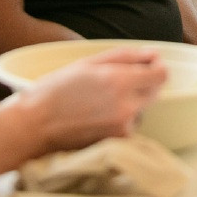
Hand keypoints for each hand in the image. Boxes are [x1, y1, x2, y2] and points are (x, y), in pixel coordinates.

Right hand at [18, 46, 167, 151]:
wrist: (35, 126)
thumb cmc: (56, 90)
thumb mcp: (88, 63)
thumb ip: (126, 57)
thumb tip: (154, 55)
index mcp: (119, 82)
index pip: (161, 75)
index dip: (158, 67)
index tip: (150, 64)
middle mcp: (126, 106)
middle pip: (155, 92)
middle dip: (144, 83)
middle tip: (118, 80)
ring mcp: (122, 127)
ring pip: (141, 108)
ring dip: (131, 102)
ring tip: (100, 100)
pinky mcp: (116, 142)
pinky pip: (129, 125)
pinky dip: (120, 118)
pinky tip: (97, 115)